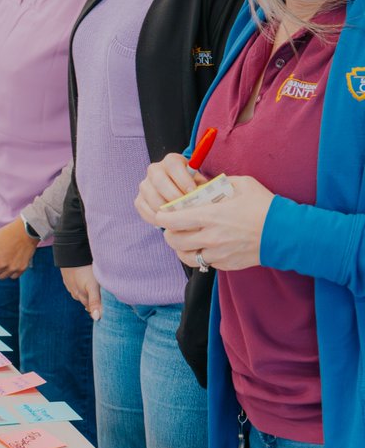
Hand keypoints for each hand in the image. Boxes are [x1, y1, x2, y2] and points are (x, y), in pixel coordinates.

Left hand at [0, 217, 36, 289]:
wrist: (26, 231)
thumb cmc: (7, 233)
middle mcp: (1, 265)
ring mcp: (12, 268)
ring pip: (1, 277)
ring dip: (0, 271)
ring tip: (6, 258)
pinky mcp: (21, 269)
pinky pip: (12, 276)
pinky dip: (10, 271)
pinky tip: (14, 260)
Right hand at [60, 264, 101, 320]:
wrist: (71, 254)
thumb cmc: (85, 270)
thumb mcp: (93, 286)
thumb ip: (95, 301)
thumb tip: (96, 318)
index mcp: (81, 295)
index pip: (91, 307)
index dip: (97, 309)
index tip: (105, 309)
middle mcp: (74, 292)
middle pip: (85, 300)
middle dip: (92, 302)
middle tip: (101, 299)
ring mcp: (70, 284)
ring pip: (79, 292)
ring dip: (86, 293)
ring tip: (93, 289)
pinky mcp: (67, 276)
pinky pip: (74, 284)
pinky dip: (80, 284)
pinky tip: (83, 279)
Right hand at [135, 152, 207, 225]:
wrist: (181, 195)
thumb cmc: (193, 189)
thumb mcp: (200, 184)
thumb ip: (202, 188)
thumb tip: (205, 197)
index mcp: (171, 161)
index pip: (173, 165)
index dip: (183, 179)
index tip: (192, 192)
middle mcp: (155, 170)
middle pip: (159, 181)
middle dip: (173, 196)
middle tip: (185, 208)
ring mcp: (145, 185)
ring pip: (151, 197)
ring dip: (166, 210)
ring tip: (179, 218)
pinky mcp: (139, 200)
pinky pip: (145, 210)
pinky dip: (157, 219)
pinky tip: (169, 223)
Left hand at [156, 175, 273, 271]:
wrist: (286, 233)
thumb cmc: (264, 206)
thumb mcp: (241, 184)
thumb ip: (218, 184)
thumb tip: (202, 183)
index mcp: (210, 216)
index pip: (172, 220)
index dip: (162, 216)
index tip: (161, 213)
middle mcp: (210, 237)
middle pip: (174, 240)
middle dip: (168, 232)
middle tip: (172, 226)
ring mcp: (218, 254)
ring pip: (186, 256)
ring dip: (181, 248)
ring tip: (184, 239)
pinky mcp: (226, 264)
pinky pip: (204, 264)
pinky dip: (199, 256)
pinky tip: (203, 247)